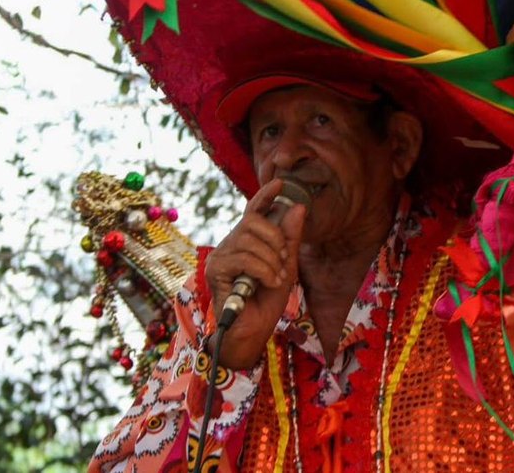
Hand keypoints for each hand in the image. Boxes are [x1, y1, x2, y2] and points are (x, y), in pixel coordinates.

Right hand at [204, 179, 305, 369]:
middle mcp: (231, 244)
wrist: (254, 330)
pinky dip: (262, 269)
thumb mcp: (286, 266)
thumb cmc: (267, 300)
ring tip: (275, 278)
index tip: (280, 182)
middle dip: (275, 238)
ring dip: (270, 260)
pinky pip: (243, 258)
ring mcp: (220, 256)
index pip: (253, 211)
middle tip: (283, 260)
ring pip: (249, 240)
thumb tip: (298, 207)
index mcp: (247, 241)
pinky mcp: (215, 270)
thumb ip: (290, 239)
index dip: (265, 195)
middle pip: (253, 221)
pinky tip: (267, 282)